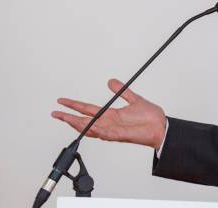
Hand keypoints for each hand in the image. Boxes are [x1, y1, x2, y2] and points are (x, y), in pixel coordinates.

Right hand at [51, 79, 166, 149]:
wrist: (161, 126)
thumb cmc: (150, 117)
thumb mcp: (134, 99)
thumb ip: (122, 91)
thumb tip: (111, 81)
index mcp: (111, 115)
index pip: (88, 110)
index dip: (74, 106)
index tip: (62, 101)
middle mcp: (109, 123)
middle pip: (84, 121)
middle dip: (69, 118)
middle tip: (55, 113)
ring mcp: (113, 130)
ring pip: (91, 129)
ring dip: (78, 124)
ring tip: (66, 119)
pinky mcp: (120, 136)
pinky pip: (105, 134)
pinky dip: (97, 131)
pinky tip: (89, 127)